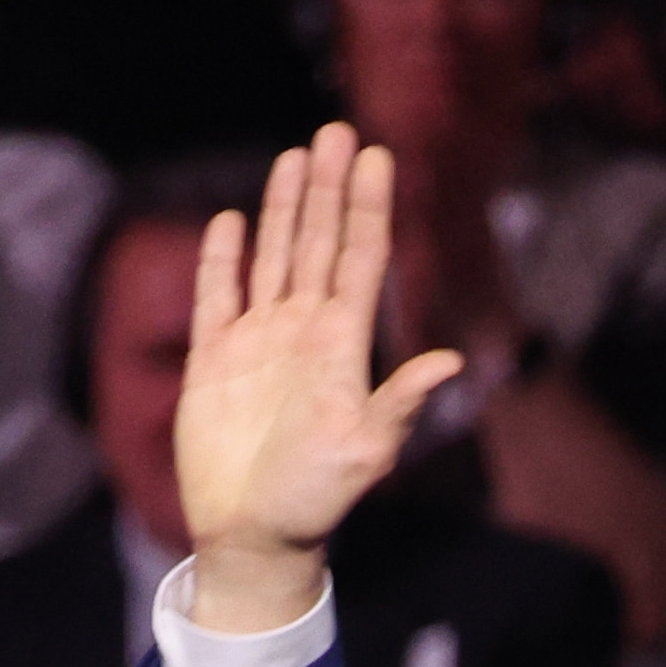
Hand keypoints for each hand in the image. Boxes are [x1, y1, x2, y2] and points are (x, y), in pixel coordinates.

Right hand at [177, 127, 468, 633]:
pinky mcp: (213, 361)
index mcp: (341, 346)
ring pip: (273, 258)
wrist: (254, 535)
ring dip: (283, 208)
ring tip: (297, 156)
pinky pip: (217, 297)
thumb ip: (401, 401)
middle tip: (338, 131)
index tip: (378, 156)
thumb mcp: (367, 450)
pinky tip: (231, 221)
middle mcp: (303, 333)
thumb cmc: (316, 499)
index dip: (367, 208)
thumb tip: (452, 363)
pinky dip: (222, 260)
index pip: (358, 260)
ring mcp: (258, 343)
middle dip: (328, 189)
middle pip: (317, 243)